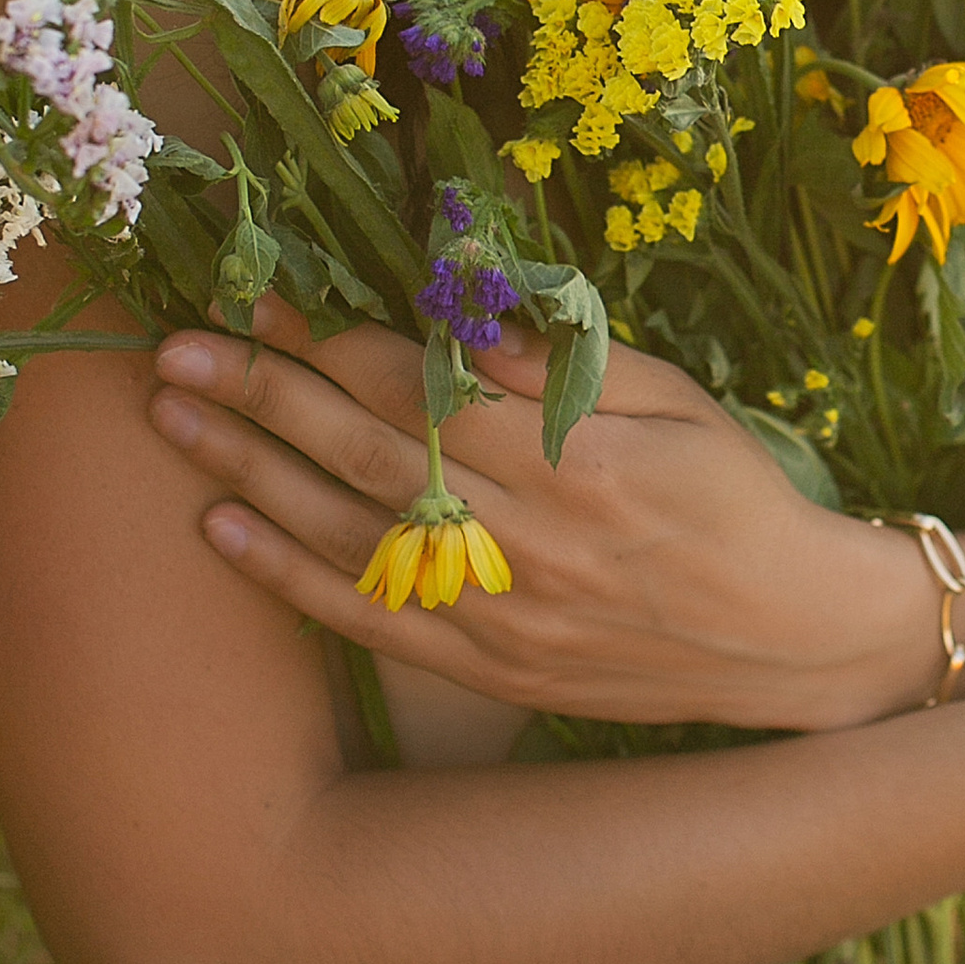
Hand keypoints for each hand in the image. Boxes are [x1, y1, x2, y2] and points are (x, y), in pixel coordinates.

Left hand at [148, 299, 929, 727]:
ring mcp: (498, 613)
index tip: (258, 295)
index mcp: (571, 460)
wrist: (794, 642)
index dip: (328, 340)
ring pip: (342, 531)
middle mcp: (522, 539)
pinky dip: (284, 575)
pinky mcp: (488, 668)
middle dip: (259, 392)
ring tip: (170, 415)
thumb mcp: (678, 402)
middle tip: (174, 346)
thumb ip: (567, 363)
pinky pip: (364, 620)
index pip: (418, 388)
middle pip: (360, 451)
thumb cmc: (740, 498)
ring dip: (246, 469)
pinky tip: (218, 529)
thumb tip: (465, 316)